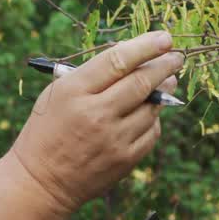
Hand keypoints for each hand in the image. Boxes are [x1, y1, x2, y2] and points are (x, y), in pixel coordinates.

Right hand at [10, 31, 182, 214]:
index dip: (146, 46)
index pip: (118, 61)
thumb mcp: (58, 94)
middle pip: (142, 82)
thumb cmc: (49, 129)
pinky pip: (151, 132)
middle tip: (176, 56)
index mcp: (74, 91)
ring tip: (168, 81)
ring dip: (164, 91)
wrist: (41, 181)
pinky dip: (153, 119)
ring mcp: (113, 139)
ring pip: (152, 107)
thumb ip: (92, 74)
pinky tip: (149, 112)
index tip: (164, 38)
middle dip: (165, 65)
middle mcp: (96, 114)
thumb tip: (134, 56)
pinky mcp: (125, 160)